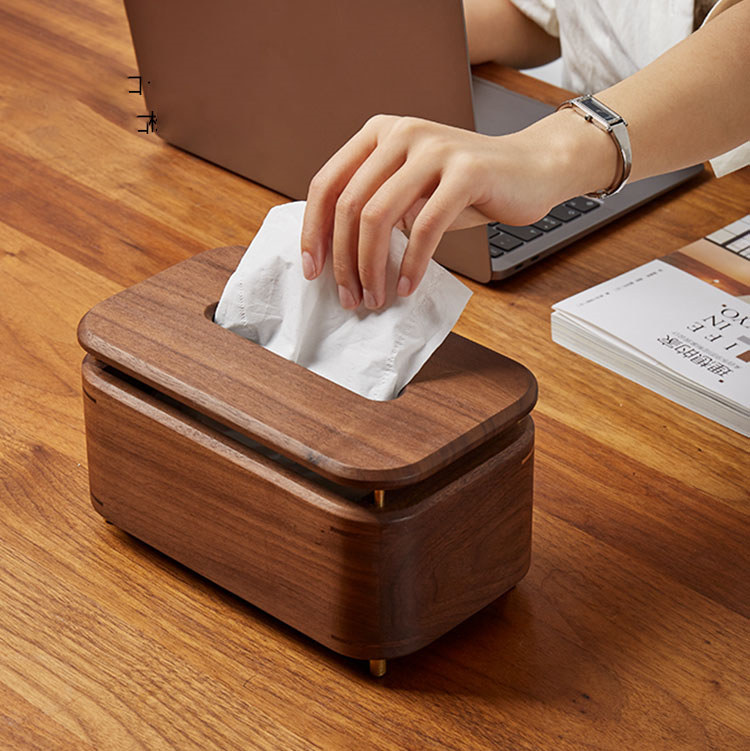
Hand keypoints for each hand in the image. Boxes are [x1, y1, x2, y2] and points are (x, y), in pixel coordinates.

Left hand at [300, 113, 581, 308]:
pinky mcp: (466, 171)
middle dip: (344, 261)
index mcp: (378, 134)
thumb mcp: (411, 191)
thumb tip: (334, 256)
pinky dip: (411, 264)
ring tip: (377, 298)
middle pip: (350, 205)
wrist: (531, 169)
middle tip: (350, 297)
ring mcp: (434, 148)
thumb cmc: (464, 189)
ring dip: (372, 267)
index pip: (327, 184)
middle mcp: (401, 133)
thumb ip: (375, 206)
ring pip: (379, 216)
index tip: (313, 271)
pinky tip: (407, 287)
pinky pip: (425, 227)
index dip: (313, 232)